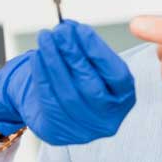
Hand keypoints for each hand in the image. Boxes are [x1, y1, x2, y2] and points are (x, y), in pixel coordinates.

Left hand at [0, 20, 135, 145]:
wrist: (58, 111)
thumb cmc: (81, 82)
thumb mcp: (94, 66)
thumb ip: (87, 48)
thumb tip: (70, 28)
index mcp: (124, 99)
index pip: (116, 75)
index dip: (98, 52)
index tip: (81, 29)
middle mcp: (107, 119)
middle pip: (90, 85)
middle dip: (73, 54)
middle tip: (60, 31)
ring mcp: (83, 130)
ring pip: (67, 92)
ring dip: (54, 60)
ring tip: (45, 37)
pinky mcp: (58, 133)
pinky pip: (49, 101)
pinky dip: (42, 75)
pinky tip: (38, 56)